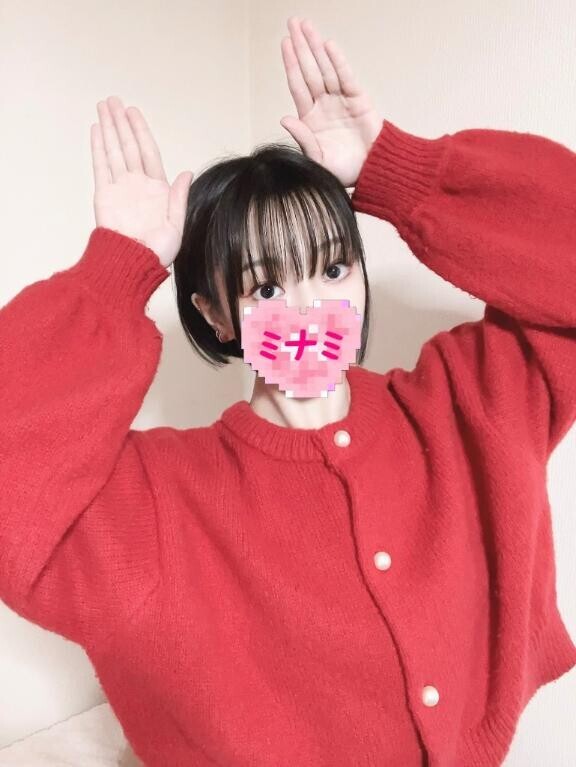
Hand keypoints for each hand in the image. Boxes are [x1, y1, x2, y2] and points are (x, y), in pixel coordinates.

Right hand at [90, 95, 192, 267]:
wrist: (133, 263)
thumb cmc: (157, 251)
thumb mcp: (177, 225)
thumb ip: (179, 197)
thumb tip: (186, 173)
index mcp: (157, 189)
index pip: (149, 152)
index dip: (141, 131)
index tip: (133, 112)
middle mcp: (137, 184)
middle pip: (129, 146)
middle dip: (121, 123)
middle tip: (113, 100)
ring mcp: (120, 187)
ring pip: (114, 150)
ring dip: (108, 128)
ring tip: (103, 107)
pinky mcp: (104, 194)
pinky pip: (101, 165)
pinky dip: (98, 147)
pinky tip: (95, 130)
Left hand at [280, 17, 381, 187]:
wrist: (372, 172)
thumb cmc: (344, 171)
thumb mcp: (318, 160)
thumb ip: (302, 139)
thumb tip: (284, 118)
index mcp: (310, 119)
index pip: (298, 86)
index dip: (291, 64)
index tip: (285, 43)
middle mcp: (324, 105)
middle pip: (309, 70)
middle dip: (301, 46)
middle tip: (293, 22)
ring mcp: (341, 100)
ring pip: (325, 69)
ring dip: (316, 47)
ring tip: (306, 26)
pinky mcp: (358, 100)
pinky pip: (345, 77)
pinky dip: (337, 62)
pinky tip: (328, 46)